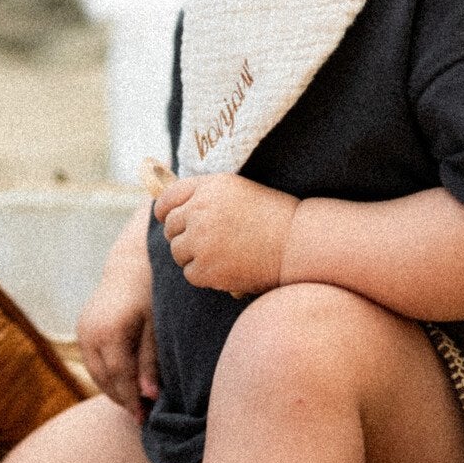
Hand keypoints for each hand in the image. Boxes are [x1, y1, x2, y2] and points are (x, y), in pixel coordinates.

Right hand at [76, 208, 158, 421]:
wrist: (130, 265)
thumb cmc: (150, 293)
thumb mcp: (155, 327)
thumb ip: (150, 362)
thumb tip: (148, 396)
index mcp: (109, 332)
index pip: (119, 377)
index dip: (132, 400)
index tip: (145, 418)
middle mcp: (90, 333)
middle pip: (104, 378)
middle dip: (122, 399)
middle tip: (142, 418)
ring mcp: (82, 331)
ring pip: (95, 373)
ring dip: (113, 390)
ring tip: (134, 405)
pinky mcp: (81, 330)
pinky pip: (93, 362)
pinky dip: (106, 376)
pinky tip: (124, 384)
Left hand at [155, 174, 298, 296]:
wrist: (298, 243)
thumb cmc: (273, 216)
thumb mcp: (237, 191)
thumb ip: (205, 195)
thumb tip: (170, 210)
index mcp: (208, 187)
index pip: (168, 198)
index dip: (165, 211)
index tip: (167, 219)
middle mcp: (199, 211)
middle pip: (171, 228)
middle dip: (184, 235)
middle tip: (206, 243)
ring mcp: (201, 241)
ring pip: (178, 252)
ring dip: (194, 256)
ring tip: (221, 255)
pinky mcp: (207, 268)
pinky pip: (190, 273)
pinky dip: (204, 275)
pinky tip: (226, 268)